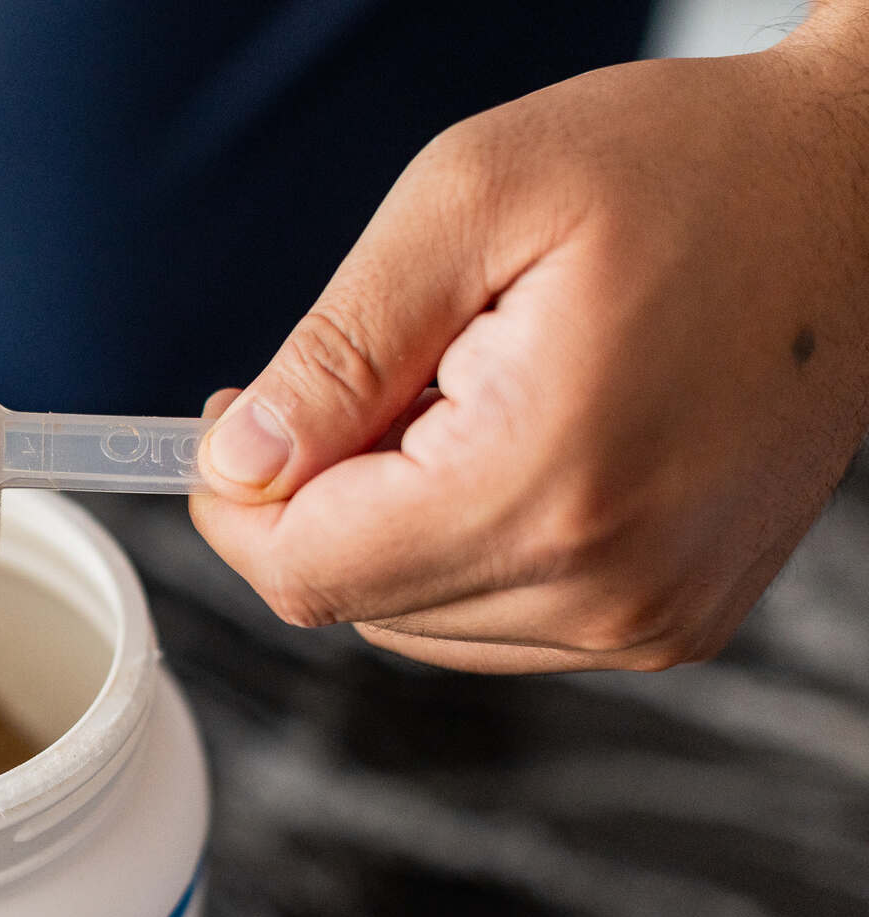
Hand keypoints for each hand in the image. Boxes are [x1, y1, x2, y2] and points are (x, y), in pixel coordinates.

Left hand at [191, 20, 868, 672]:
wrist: (864, 199)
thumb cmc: (682, 169)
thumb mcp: (471, 202)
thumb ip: (337, 350)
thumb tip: (241, 463)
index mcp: (549, 488)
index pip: (308, 572)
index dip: (238, 501)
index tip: (236, 416)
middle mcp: (607, 590)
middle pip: (352, 601)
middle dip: (317, 498)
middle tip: (377, 372)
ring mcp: (648, 620)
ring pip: (413, 619)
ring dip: (391, 521)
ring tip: (463, 396)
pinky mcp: (670, 621)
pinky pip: (494, 619)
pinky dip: (461, 542)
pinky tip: (510, 444)